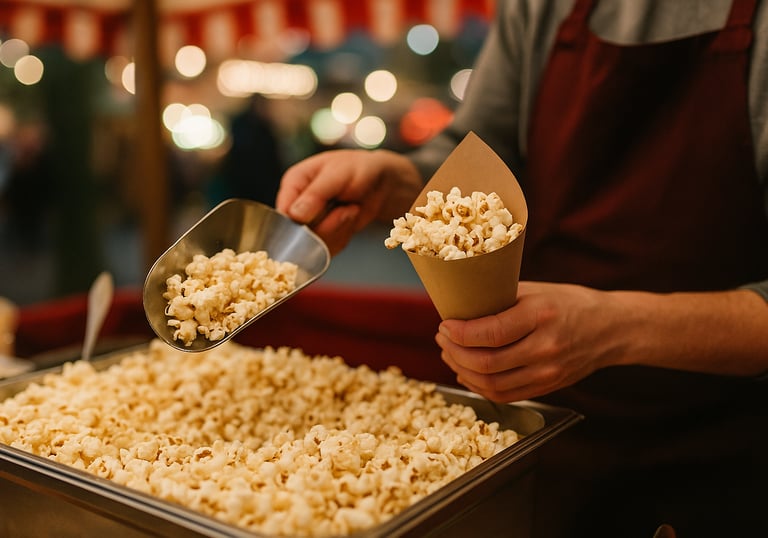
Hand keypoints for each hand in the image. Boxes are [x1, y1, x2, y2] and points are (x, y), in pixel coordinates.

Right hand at [276, 149, 422, 254]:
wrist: (380, 184)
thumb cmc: (358, 170)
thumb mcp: (338, 175)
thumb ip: (316, 194)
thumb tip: (294, 215)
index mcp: (293, 183)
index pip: (283, 212)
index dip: (299, 221)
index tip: (323, 214)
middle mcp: (296, 205)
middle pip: (298, 233)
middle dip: (327, 225)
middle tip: (347, 208)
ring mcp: (309, 223)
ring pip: (313, 244)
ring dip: (338, 231)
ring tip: (351, 209)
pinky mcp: (322, 236)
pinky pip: (327, 249)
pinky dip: (343, 237)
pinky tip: (350, 219)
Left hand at [435, 281, 614, 401]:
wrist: (611, 329)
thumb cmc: (569, 302)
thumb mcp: (537, 290)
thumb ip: (501, 299)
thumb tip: (459, 305)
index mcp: (541, 316)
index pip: (490, 333)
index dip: (459, 333)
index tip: (444, 324)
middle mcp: (545, 348)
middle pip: (486, 363)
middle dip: (454, 352)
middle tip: (442, 338)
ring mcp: (547, 372)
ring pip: (491, 384)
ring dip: (462, 371)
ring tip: (450, 354)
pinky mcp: (547, 387)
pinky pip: (504, 395)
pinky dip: (479, 386)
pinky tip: (467, 373)